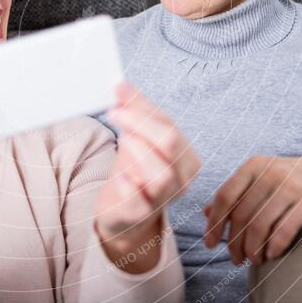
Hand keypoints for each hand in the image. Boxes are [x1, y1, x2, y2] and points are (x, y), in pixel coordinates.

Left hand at [95, 83, 200, 272]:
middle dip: (140, 123)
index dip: (143, 107)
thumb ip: (135, 113)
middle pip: (170, 144)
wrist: (126, 214)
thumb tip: (122, 86)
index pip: (170, 126)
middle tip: (114, 113)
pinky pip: (138, 201)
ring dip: (139, 153)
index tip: (119, 92)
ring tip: (121, 140)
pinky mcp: (140, 216)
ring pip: (161, 175)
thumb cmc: (135, 171)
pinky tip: (117, 175)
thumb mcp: (139, 138)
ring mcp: (163, 200)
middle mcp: (182, 179)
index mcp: (187, 157)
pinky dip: (127, 185)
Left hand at [203, 154, 301, 265]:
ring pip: (259, 225)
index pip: (224, 196)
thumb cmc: (292, 177)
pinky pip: (284, 230)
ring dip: (252, 249)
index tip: (209, 243)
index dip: (214, 223)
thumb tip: (205, 212)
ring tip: (253, 260)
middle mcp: (269, 173)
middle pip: (240, 215)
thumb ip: (236, 193)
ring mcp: (290, 186)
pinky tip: (271, 255)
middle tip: (235, 259)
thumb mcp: (261, 177)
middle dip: (234, 243)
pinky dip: (274, 247)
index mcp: (253, 166)